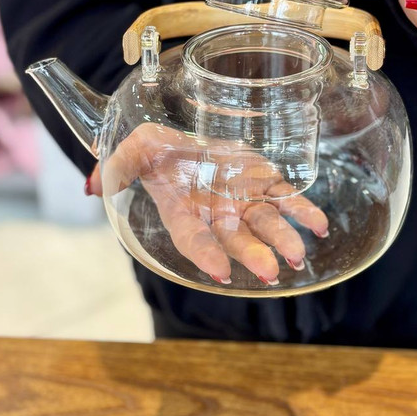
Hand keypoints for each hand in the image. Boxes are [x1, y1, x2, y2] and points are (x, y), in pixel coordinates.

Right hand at [86, 124, 327, 284]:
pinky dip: (305, 212)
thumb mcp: (133, 149)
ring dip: (284, 239)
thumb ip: (117, 166)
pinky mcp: (263, 184)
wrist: (187, 142)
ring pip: (265, 223)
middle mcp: (215, 213)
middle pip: (235, 238)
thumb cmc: (157, 150)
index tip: (221, 273)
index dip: (205, 255)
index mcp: (183, 211)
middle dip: (253, 255)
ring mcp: (242, 200)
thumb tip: (95, 186)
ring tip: (300, 256)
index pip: (192, 238)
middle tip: (271, 273)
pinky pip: (287, 199)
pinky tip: (321, 227)